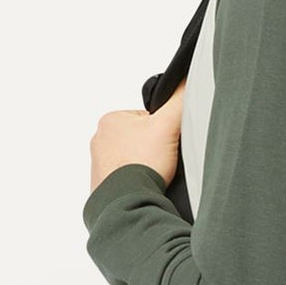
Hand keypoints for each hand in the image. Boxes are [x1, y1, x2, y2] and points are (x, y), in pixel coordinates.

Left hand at [89, 81, 185, 196]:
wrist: (128, 202)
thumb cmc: (142, 164)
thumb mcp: (168, 124)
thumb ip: (179, 100)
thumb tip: (186, 81)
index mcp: (110, 120)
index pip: (146, 118)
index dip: (163, 130)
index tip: (167, 143)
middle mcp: (99, 140)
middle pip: (140, 139)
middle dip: (153, 149)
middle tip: (162, 160)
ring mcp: (99, 164)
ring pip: (133, 159)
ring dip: (145, 166)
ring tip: (154, 174)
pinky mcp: (102, 185)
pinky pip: (126, 179)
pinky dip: (136, 181)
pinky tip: (144, 185)